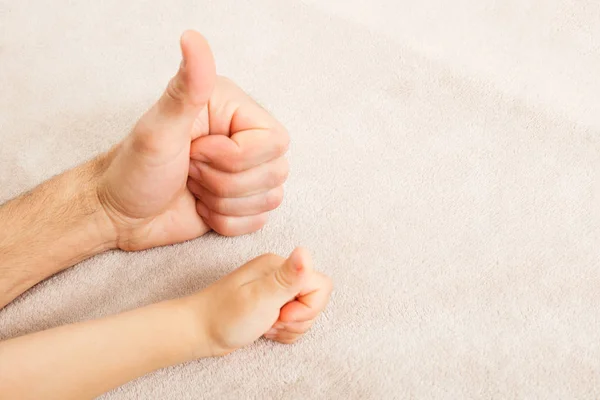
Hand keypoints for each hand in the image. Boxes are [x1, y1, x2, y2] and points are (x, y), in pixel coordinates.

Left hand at [97, 30, 288, 249]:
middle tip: (190, 170)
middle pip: (276, 171)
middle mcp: (245, 139)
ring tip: (194, 187)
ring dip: (223, 202)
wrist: (119, 212)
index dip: (235, 157)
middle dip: (224, 182)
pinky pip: (258, 221)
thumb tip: (193, 38)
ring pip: (270, 198)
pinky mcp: (243, 202)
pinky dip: (225, 221)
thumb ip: (188, 86)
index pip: (274, 142)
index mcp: (234, 112)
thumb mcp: (159, 127)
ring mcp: (247, 174)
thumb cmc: (134, 168)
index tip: (195, 151)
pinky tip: (200, 206)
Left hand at [189, 248, 331, 355]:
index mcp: (280, 266)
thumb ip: (288, 277)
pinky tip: (266, 330)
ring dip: (290, 328)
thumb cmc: (224, 316)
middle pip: (315, 301)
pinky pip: (295, 323)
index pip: (320, 285)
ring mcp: (277, 291)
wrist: (199, 332)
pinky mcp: (273, 306)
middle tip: (273, 321)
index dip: (308, 307)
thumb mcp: (260, 297)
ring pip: (306, 314)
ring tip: (266, 326)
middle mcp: (281, 275)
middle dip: (299, 320)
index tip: (283, 314)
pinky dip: (285, 332)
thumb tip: (305, 251)